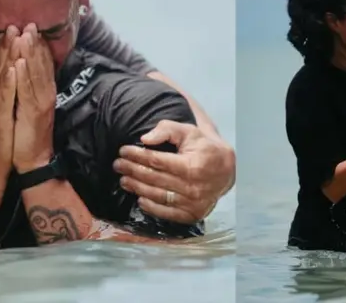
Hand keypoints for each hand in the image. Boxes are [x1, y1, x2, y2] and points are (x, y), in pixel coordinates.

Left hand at [12, 24, 56, 171]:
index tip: (30, 27)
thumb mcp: (23, 107)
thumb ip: (20, 89)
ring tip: (25, 35)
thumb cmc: (24, 133)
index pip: (40, 64)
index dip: (36, 45)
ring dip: (30, 54)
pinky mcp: (35, 112)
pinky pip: (28, 91)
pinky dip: (24, 76)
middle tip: (30, 23)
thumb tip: (15, 72)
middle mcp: (45, 93)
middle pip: (40, 64)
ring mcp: (42, 102)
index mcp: (41, 91)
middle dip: (34, 43)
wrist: (31, 158)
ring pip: (35, 73)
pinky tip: (19, 62)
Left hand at [114, 120, 234, 223]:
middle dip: (132, 170)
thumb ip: (167, 130)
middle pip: (153, 179)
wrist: (227, 170)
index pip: (156, 161)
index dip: (137, 155)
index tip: (123, 150)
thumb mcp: (189, 132)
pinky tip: (140, 199)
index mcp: (191, 165)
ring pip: (157, 196)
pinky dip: (151, 207)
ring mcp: (193, 203)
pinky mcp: (192, 214)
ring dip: (137, 188)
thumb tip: (144, 139)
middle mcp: (192, 187)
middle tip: (118, 165)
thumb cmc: (205, 147)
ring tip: (124, 180)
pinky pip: (167, 213)